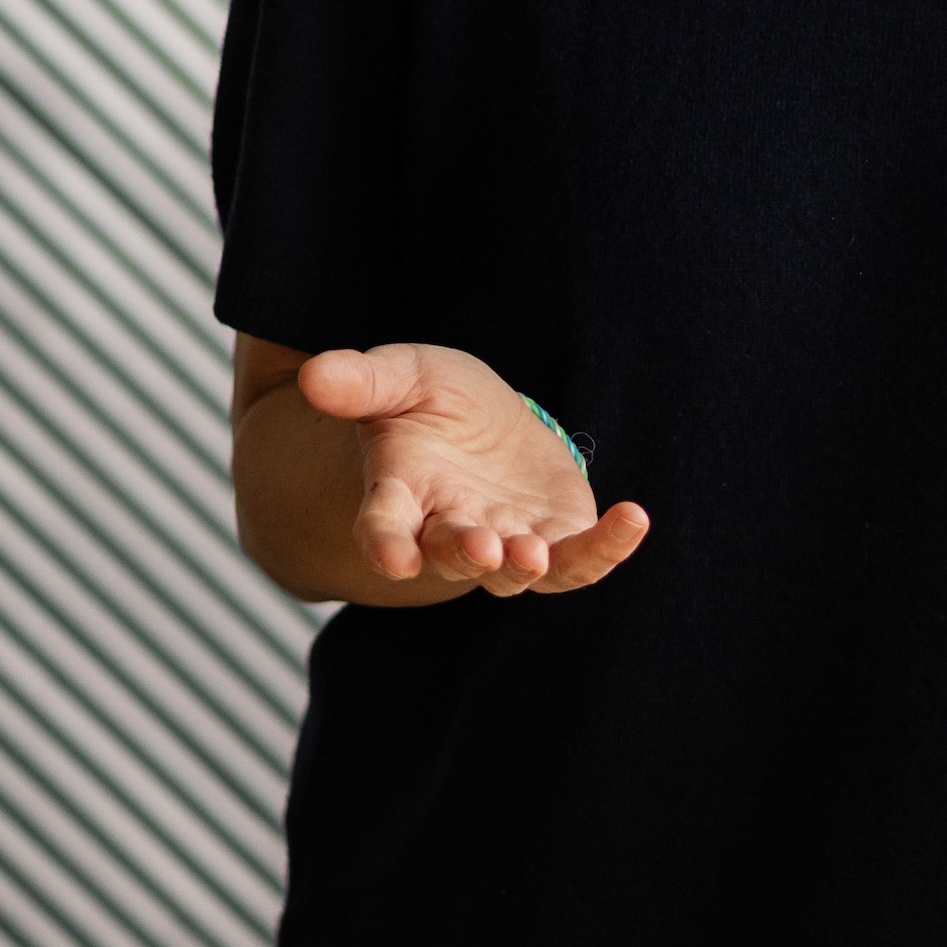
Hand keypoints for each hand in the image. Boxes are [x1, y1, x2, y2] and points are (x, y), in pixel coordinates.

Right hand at [296, 344, 648, 595]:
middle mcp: (446, 530)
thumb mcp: (401, 375)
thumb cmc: (432, 401)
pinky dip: (606, 550)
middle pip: (451, 555)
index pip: (383, 528)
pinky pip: (578, 562)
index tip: (392, 558)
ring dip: (525, 566)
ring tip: (535, 553)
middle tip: (484, 548)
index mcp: (399, 495)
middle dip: (466, 554)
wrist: (484, 426)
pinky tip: (633, 519)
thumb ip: (361, 380)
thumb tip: (313, 374)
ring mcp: (504, 542)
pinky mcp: (555, 541)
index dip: (385, 545)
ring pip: (513, 573)